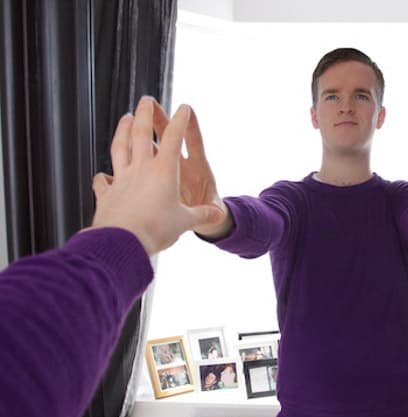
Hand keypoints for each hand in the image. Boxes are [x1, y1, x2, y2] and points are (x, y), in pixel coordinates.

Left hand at [88, 96, 224, 254]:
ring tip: (125, 118)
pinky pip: (104, 180)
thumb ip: (202, 215)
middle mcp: (141, 169)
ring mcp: (121, 178)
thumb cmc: (156, 229)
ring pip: (120, 147)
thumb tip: (218, 215)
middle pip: (141, 133)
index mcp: (164, 171)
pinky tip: (103, 174)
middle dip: (144, 114)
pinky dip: (104, 176)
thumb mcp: (185, 222)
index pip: (173, 138)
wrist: (122, 241)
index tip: (183, 109)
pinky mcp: (107, 193)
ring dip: (122, 130)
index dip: (180, 121)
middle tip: (146, 100)